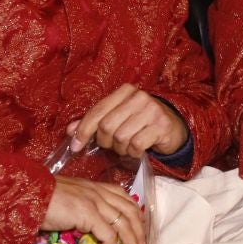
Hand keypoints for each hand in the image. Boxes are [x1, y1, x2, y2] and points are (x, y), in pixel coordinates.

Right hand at [43, 175, 146, 243]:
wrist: (28, 195)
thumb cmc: (43, 199)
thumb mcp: (69, 200)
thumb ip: (83, 208)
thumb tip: (90, 227)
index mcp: (96, 187)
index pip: (125, 199)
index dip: (136, 216)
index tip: (140, 232)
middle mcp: (99, 192)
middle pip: (130, 211)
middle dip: (140, 232)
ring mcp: (94, 201)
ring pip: (124, 223)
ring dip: (132, 242)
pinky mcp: (88, 213)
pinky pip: (107, 234)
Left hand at [69, 84, 187, 159]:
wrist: (172, 127)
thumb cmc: (140, 123)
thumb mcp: (117, 118)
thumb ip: (94, 122)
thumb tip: (70, 130)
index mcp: (125, 91)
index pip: (97, 111)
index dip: (83, 131)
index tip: (75, 146)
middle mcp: (139, 97)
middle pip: (107, 126)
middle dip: (105, 141)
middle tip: (112, 145)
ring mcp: (152, 110)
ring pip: (121, 137)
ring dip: (121, 148)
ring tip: (127, 146)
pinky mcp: (162, 126)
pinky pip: (137, 145)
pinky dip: (134, 153)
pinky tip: (138, 150)